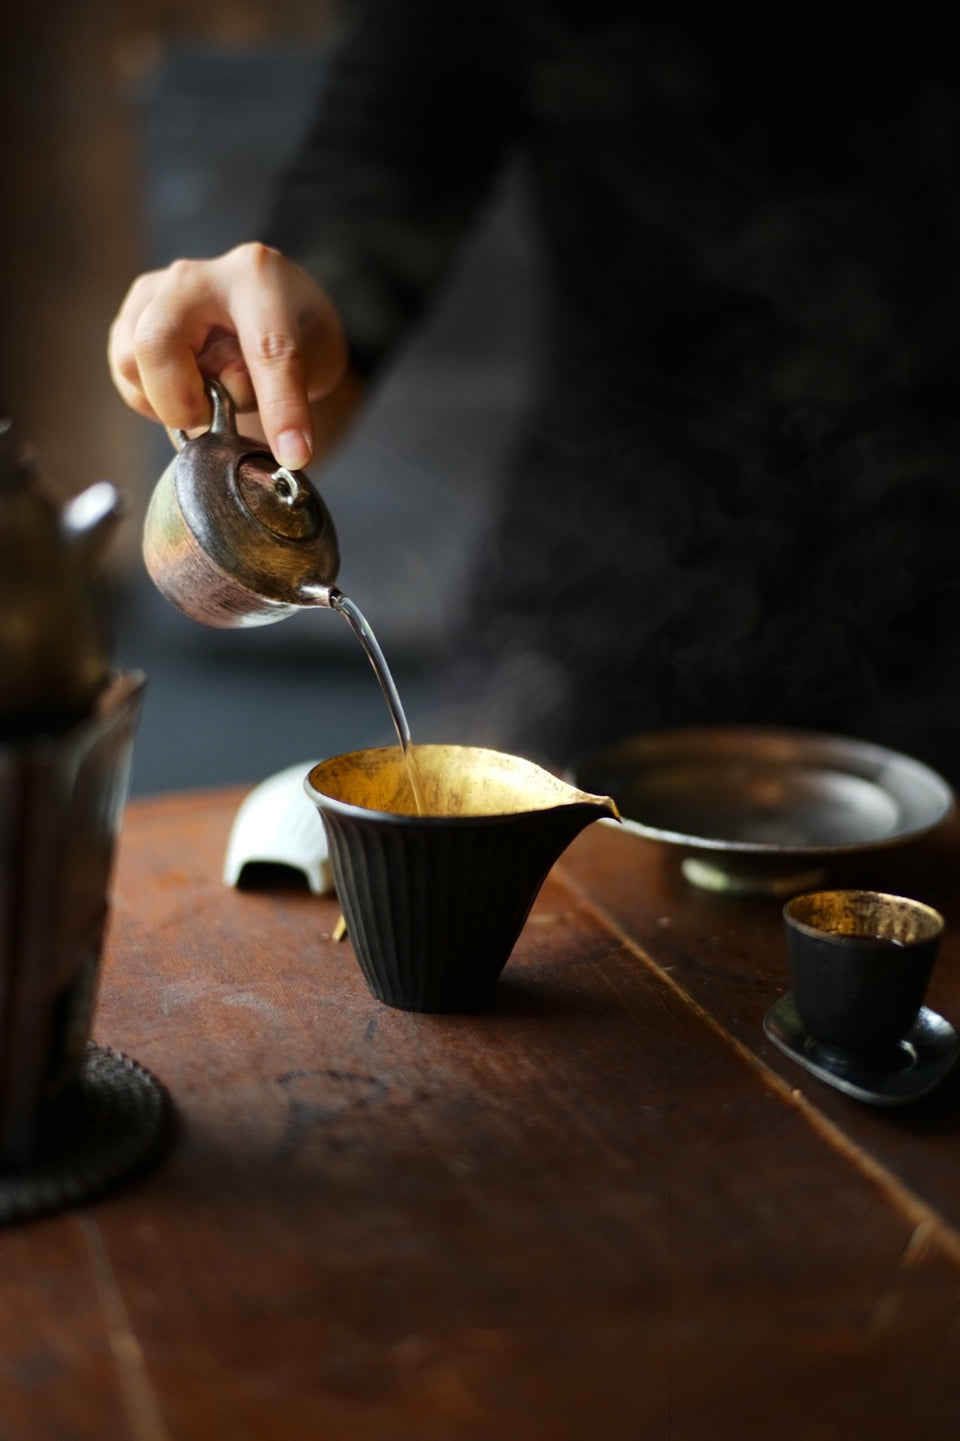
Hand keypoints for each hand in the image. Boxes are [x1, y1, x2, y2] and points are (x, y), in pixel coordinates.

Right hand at [107, 243, 348, 468]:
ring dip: (168, 401)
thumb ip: (292, 388)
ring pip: (129, 361)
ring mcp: (155, 291)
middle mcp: (197, 276)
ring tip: (206, 397)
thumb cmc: (293, 330)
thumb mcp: (318, 356)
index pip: (266, 349)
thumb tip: (261, 435)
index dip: (280, 409)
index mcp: (257, 278)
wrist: (263, 302)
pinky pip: (124, 374)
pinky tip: (187, 389)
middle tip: (211, 419)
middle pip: (157, 342)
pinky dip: (152, 398)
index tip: (295, 456)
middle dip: (181, 401)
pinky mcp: (131, 315)